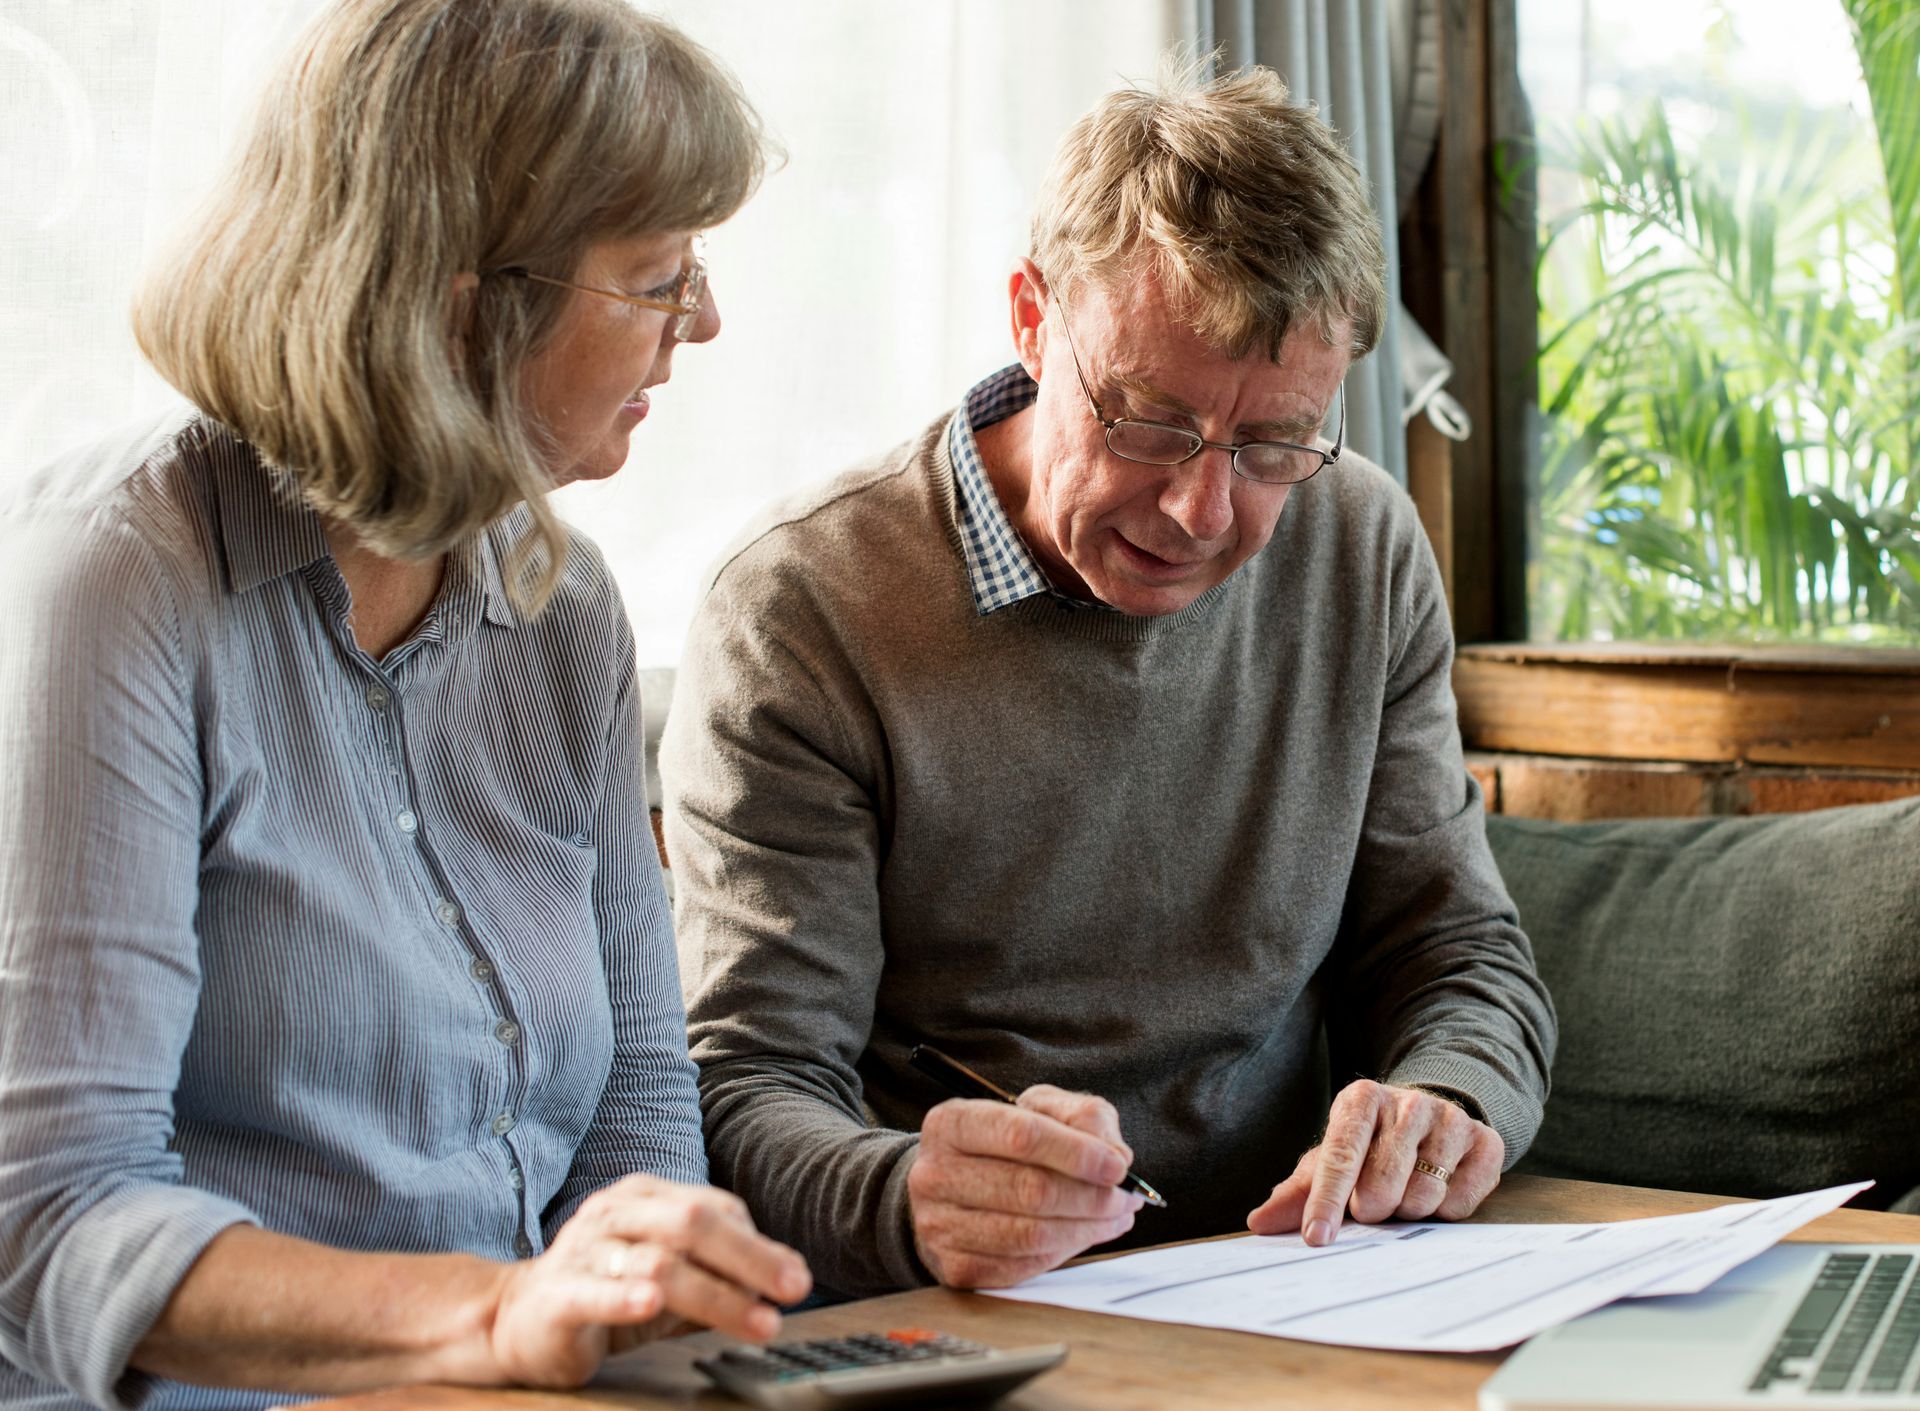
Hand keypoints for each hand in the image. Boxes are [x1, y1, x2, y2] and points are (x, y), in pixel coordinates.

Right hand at [490, 1174, 810, 1387]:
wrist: (512, 1319)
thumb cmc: (602, 1293)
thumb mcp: (669, 1279)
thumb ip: (719, 1275)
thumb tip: (785, 1278)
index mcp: (646, 1198)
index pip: (715, 1209)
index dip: (759, 1245)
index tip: (795, 1281)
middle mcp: (617, 1213)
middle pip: (693, 1223)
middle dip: (751, 1257)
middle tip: (792, 1290)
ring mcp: (584, 1250)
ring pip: (656, 1262)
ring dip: (714, 1293)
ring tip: (755, 1319)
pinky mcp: (557, 1294)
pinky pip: (593, 1291)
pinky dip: (625, 1296)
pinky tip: (651, 1302)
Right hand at [908, 1085, 1143, 1288]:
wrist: (952, 1189)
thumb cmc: (1003, 1144)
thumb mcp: (1040, 1110)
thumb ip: (1082, 1118)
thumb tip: (1115, 1157)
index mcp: (952, 1123)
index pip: (1021, 1135)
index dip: (1077, 1153)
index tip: (1117, 1166)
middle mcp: (935, 1174)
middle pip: (1030, 1190)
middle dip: (1091, 1196)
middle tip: (1125, 1197)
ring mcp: (939, 1225)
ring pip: (1031, 1234)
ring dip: (1086, 1228)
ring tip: (1113, 1216)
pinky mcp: (954, 1268)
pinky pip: (1022, 1266)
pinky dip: (1064, 1252)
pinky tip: (1082, 1234)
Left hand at [1246, 1080, 1503, 1243]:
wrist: (1433, 1119)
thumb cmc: (1371, 1146)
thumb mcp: (1332, 1159)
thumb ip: (1297, 1192)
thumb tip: (1259, 1223)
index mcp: (1360, 1100)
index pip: (1338, 1156)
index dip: (1326, 1202)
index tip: (1316, 1239)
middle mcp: (1408, 1103)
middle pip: (1382, 1183)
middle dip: (1373, 1209)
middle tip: (1374, 1205)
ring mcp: (1450, 1119)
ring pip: (1424, 1195)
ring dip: (1410, 1211)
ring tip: (1406, 1194)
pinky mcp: (1487, 1141)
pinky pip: (1462, 1202)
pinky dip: (1446, 1212)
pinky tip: (1439, 1192)